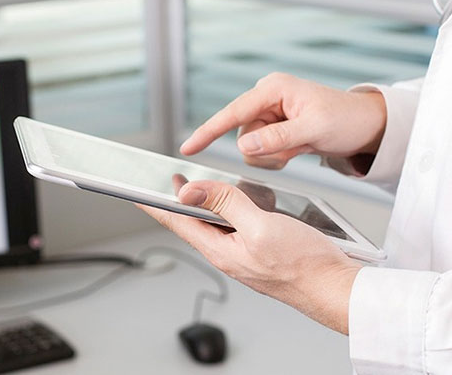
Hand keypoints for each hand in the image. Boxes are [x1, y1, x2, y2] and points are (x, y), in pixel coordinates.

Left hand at [138, 180, 362, 334]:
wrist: (335, 289)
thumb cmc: (304, 264)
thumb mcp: (260, 225)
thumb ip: (226, 204)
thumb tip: (191, 191)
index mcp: (220, 249)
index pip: (177, 222)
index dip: (155, 205)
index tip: (136, 192)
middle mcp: (227, 255)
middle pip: (193, 223)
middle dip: (178, 202)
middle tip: (168, 182)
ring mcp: (243, 256)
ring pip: (215, 225)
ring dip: (205, 205)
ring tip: (198, 188)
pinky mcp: (258, 254)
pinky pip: (234, 230)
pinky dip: (229, 212)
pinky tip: (239, 203)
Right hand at [180, 72, 386, 169]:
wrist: (365, 127)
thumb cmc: (345, 120)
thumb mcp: (314, 129)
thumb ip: (277, 138)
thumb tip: (243, 146)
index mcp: (273, 89)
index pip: (233, 113)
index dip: (209, 131)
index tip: (189, 146)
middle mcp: (266, 99)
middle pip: (242, 135)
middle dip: (265, 150)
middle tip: (294, 148)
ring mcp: (269, 114)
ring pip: (250, 147)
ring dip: (273, 156)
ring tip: (299, 147)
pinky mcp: (272, 128)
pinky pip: (261, 151)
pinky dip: (277, 157)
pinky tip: (297, 149)